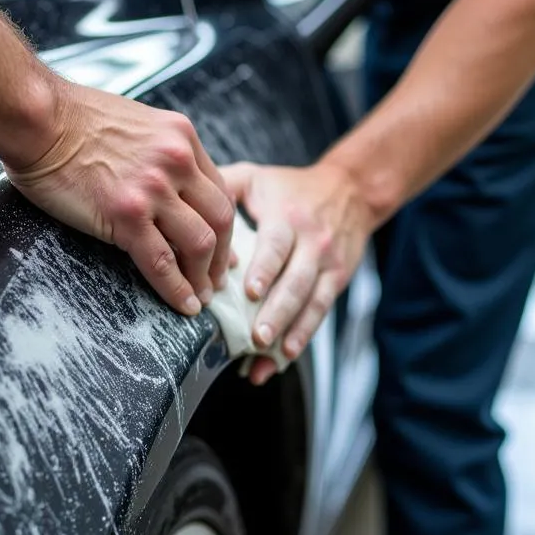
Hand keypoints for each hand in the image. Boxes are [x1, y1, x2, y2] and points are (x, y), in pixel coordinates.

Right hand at [6, 81, 234, 316]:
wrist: (36, 118)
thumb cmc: (69, 119)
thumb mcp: (135, 122)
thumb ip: (158, 150)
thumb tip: (165, 183)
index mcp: (181, 136)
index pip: (219, 189)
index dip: (224, 225)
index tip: (223, 246)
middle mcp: (177, 160)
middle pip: (221, 218)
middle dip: (223, 255)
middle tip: (215, 279)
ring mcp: (154, 189)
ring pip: (200, 243)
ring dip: (203, 277)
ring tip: (200, 297)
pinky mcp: (126, 215)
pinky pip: (162, 262)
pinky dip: (177, 289)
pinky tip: (183, 305)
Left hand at [220, 160, 373, 385]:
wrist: (350, 190)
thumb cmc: (290, 187)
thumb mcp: (257, 178)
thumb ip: (223, 186)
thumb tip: (183, 202)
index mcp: (288, 217)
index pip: (276, 245)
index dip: (265, 268)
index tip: (250, 291)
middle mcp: (312, 241)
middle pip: (296, 280)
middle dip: (277, 311)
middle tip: (256, 336)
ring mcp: (327, 264)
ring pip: (311, 301)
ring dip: (290, 329)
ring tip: (267, 351)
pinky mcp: (337, 280)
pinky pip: (321, 310)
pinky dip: (304, 336)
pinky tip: (285, 357)